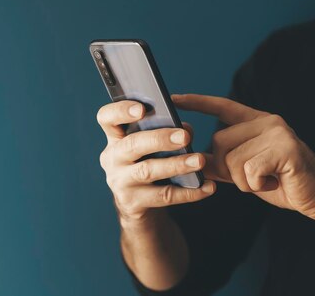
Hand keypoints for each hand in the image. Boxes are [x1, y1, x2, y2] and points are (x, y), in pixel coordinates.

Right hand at [96, 100, 215, 224]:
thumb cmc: (148, 163)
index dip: (121, 111)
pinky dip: (189, 192)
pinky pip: (164, 196)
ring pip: (148, 171)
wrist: (139, 205)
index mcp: (115, 138)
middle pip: (132, 144)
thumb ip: (167, 132)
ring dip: (176, 164)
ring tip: (198, 160)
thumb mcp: (152, 146)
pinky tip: (207, 187)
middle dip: (159, 139)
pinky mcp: (133, 204)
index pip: (107, 118)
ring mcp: (120, 183)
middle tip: (184, 136)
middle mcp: (113, 159)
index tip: (142, 109)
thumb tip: (185, 130)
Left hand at [171, 93, 314, 225]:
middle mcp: (267, 121)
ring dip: (245, 181)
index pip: (222, 106)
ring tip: (268, 179)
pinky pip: (249, 170)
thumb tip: (195, 160)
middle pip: (219, 142)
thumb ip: (223, 162)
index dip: (197, 102)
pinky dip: (257, 184)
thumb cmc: (283, 183)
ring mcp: (277, 132)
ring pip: (232, 159)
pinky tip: (275, 182)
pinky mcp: (285, 148)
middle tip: (255, 177)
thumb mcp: (247, 172)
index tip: (174, 98)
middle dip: (228, 169)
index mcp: (258, 121)